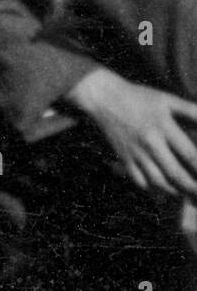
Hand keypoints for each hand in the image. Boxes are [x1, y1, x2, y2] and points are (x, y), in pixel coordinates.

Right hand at [67, 69, 196, 197]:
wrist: (104, 97)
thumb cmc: (139, 97)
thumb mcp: (167, 99)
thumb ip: (191, 111)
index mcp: (163, 127)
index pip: (190, 155)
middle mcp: (150, 142)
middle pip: (176, 174)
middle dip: (192, 188)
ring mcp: (135, 152)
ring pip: (158, 181)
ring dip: (174, 191)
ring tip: (185, 193)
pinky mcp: (124, 158)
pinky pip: (139, 181)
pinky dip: (153, 188)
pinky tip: (162, 187)